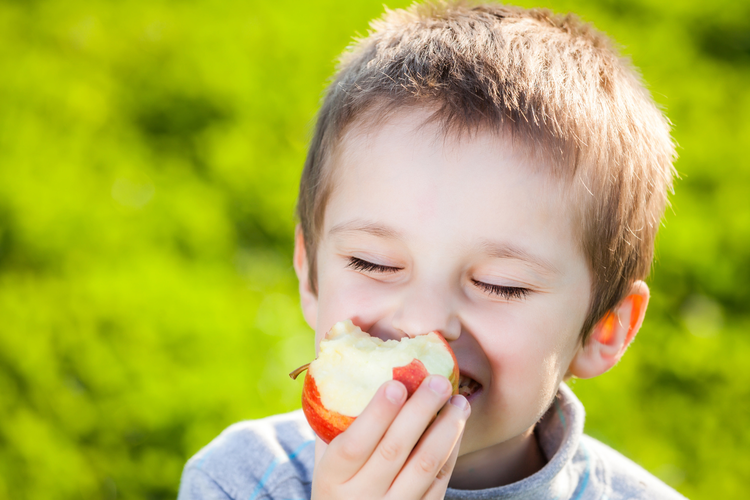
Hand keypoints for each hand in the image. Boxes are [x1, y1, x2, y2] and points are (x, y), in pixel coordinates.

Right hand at [311, 375, 470, 499]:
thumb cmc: (338, 483)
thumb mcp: (325, 458)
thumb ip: (332, 422)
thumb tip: (341, 362)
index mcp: (331, 478)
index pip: (353, 445)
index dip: (376, 414)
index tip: (395, 384)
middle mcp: (361, 496)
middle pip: (394, 450)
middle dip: (420, 411)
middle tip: (438, 381)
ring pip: (424, 466)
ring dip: (446, 429)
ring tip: (458, 401)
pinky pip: (440, 481)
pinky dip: (451, 450)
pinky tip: (457, 425)